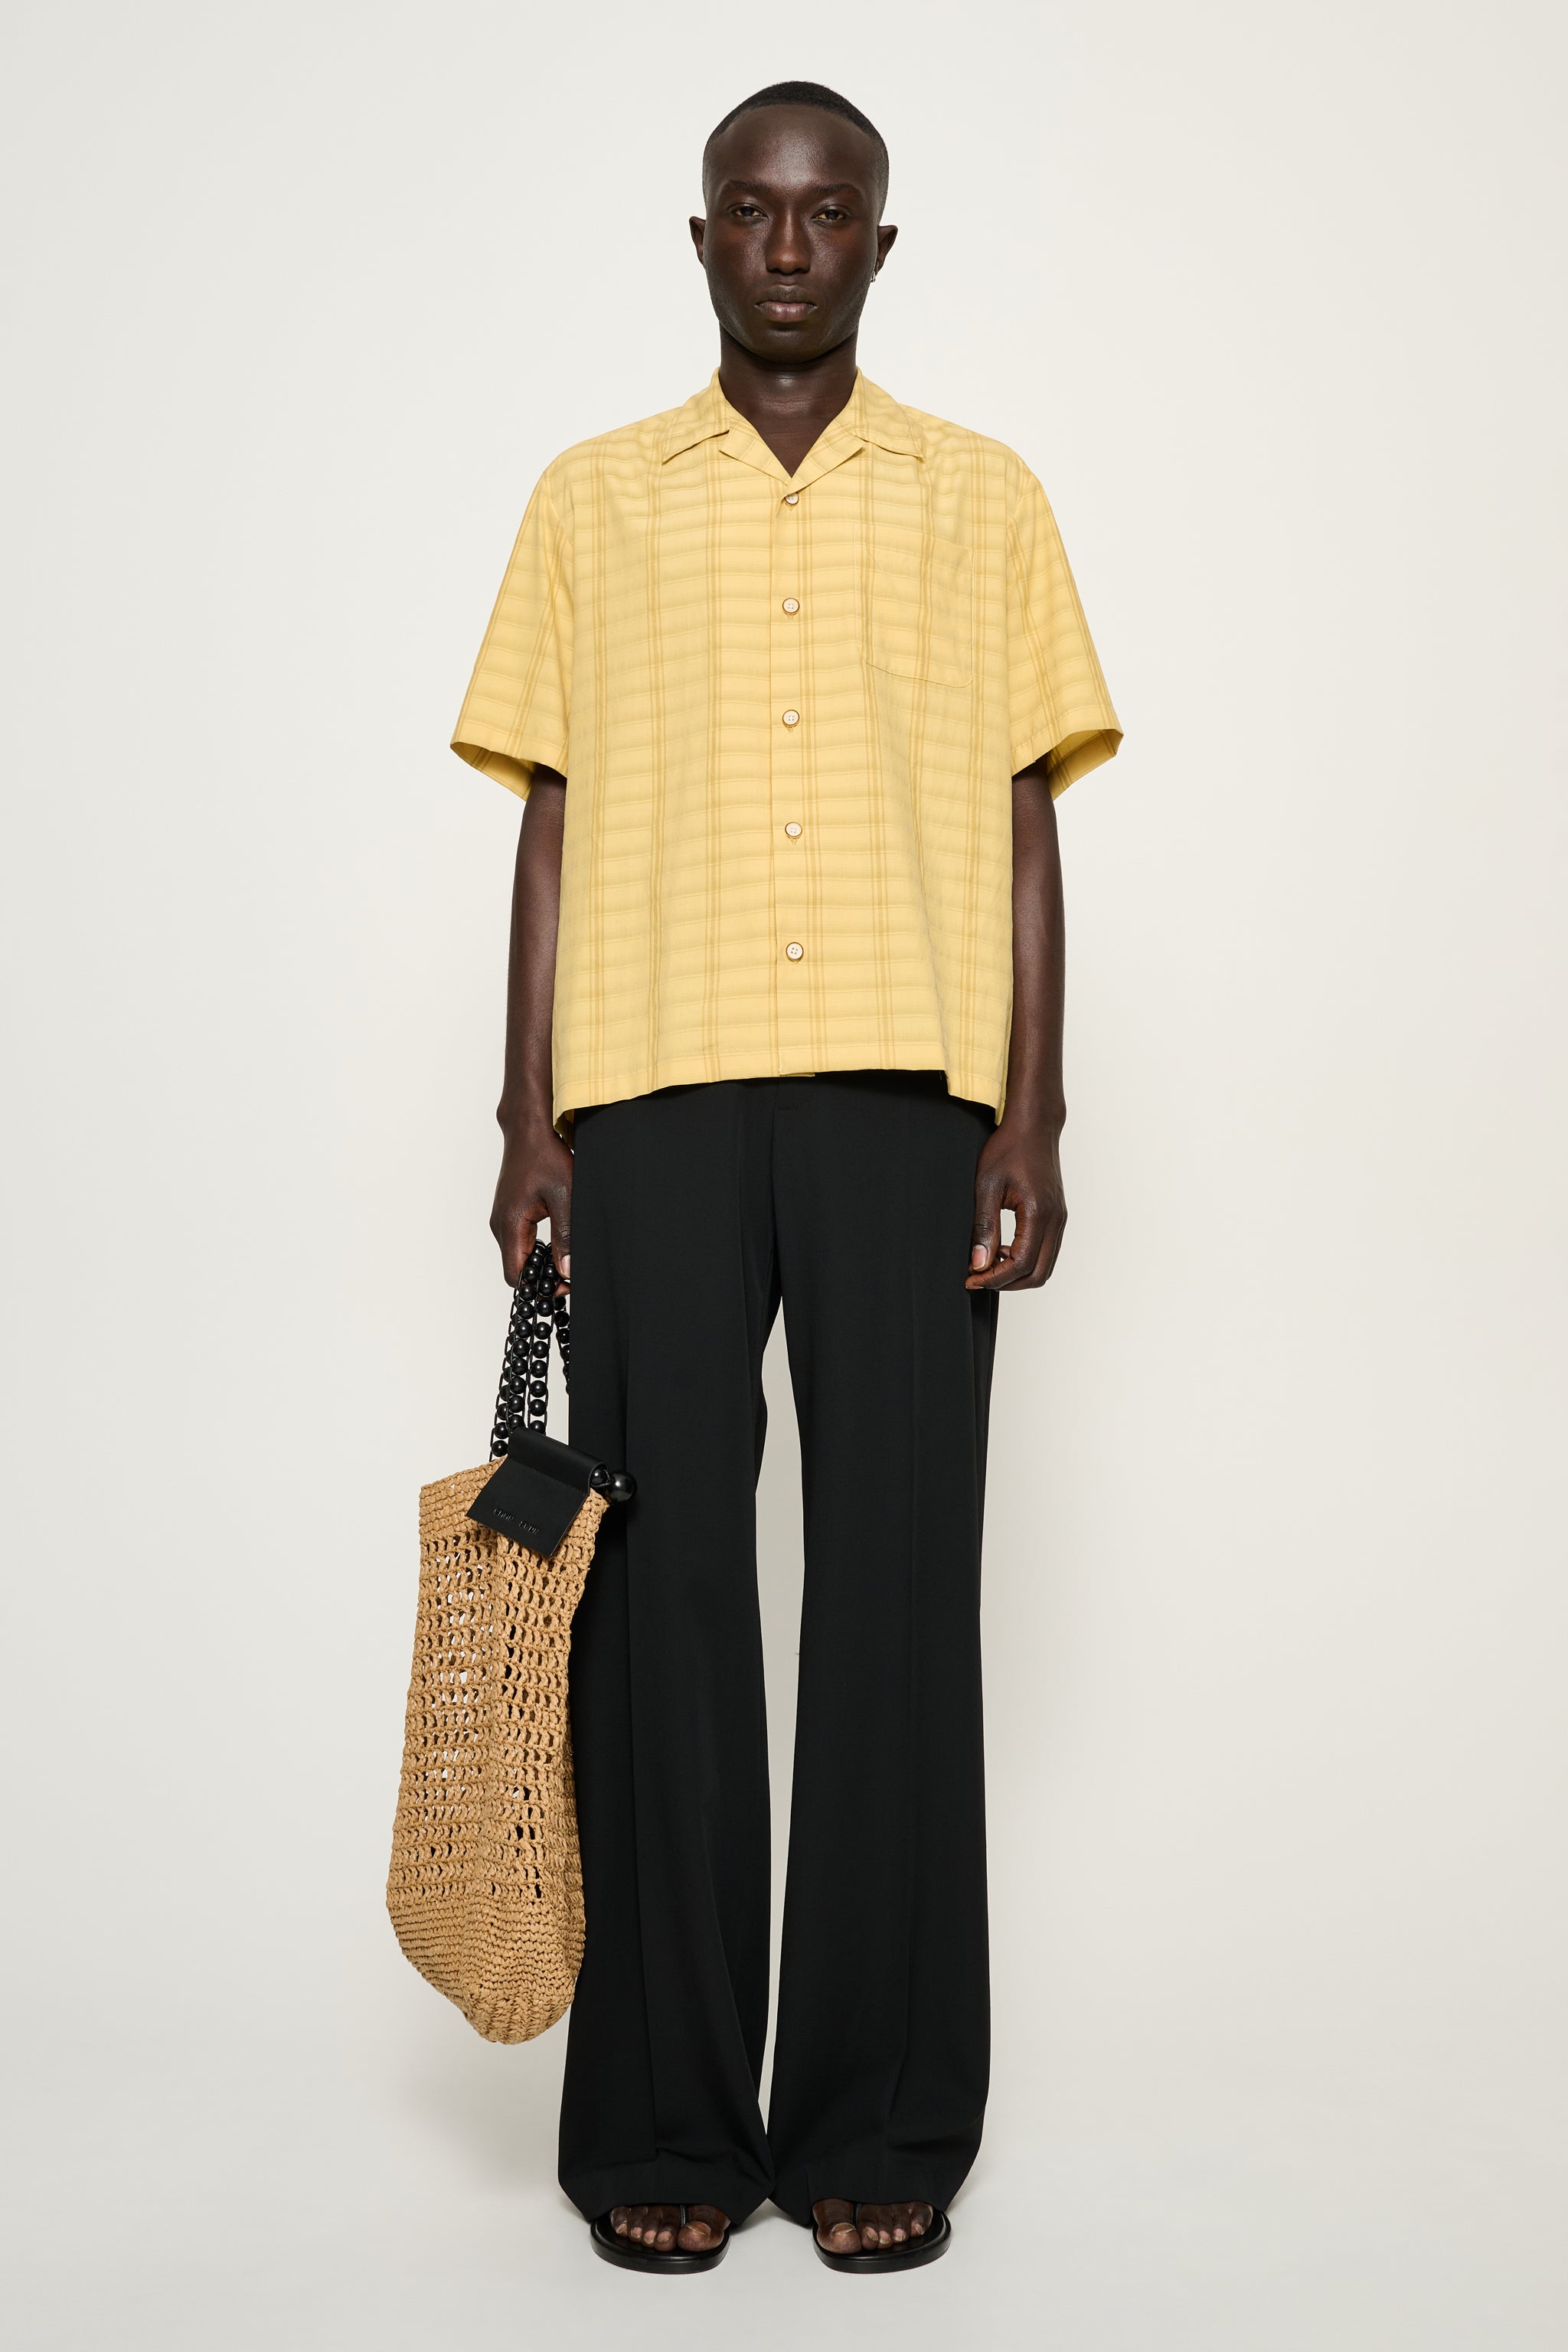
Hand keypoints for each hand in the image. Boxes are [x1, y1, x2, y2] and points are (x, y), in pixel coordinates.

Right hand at [490, 1115, 572, 1288]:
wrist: (528, 1131)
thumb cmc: (546, 1158)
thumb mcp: (564, 1198)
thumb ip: (565, 1236)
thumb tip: (566, 1270)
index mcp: (510, 1223)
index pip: (516, 1275)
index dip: (539, 1287)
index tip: (563, 1284)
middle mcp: (499, 1224)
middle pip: (516, 1268)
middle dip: (542, 1277)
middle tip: (569, 1273)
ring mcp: (501, 1217)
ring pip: (518, 1254)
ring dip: (539, 1262)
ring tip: (565, 1257)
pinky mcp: (507, 1212)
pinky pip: (518, 1240)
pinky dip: (535, 1248)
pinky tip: (555, 1241)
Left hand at [966, 1119, 1065, 1290]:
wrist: (1034, 1125)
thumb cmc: (1010, 1148)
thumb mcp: (987, 1186)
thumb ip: (984, 1227)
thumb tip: (978, 1262)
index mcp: (1039, 1213)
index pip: (1021, 1264)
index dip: (995, 1278)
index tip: (971, 1278)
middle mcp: (1056, 1220)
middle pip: (1038, 1273)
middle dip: (1007, 1283)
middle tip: (978, 1278)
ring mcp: (1060, 1219)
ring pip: (1045, 1265)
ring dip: (1017, 1273)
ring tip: (989, 1263)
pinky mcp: (1057, 1216)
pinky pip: (1047, 1251)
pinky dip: (1026, 1260)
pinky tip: (1003, 1249)